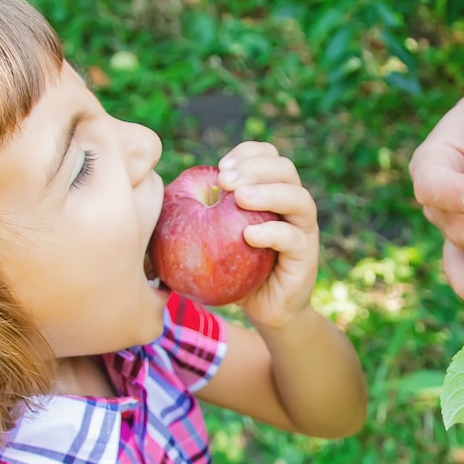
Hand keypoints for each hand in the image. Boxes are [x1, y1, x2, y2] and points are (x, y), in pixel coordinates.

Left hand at [218, 142, 318, 332]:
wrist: (265, 310)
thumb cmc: (234, 269)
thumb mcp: (214, 235)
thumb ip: (199, 211)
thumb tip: (157, 189)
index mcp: (273, 191)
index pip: (268, 156)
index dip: (247, 154)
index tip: (220, 167)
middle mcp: (292, 206)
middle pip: (286, 169)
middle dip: (254, 168)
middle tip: (223, 180)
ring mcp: (303, 230)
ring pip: (299, 199)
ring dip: (268, 192)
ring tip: (239, 197)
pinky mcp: (305, 258)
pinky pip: (293, 239)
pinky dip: (272, 233)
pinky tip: (247, 236)